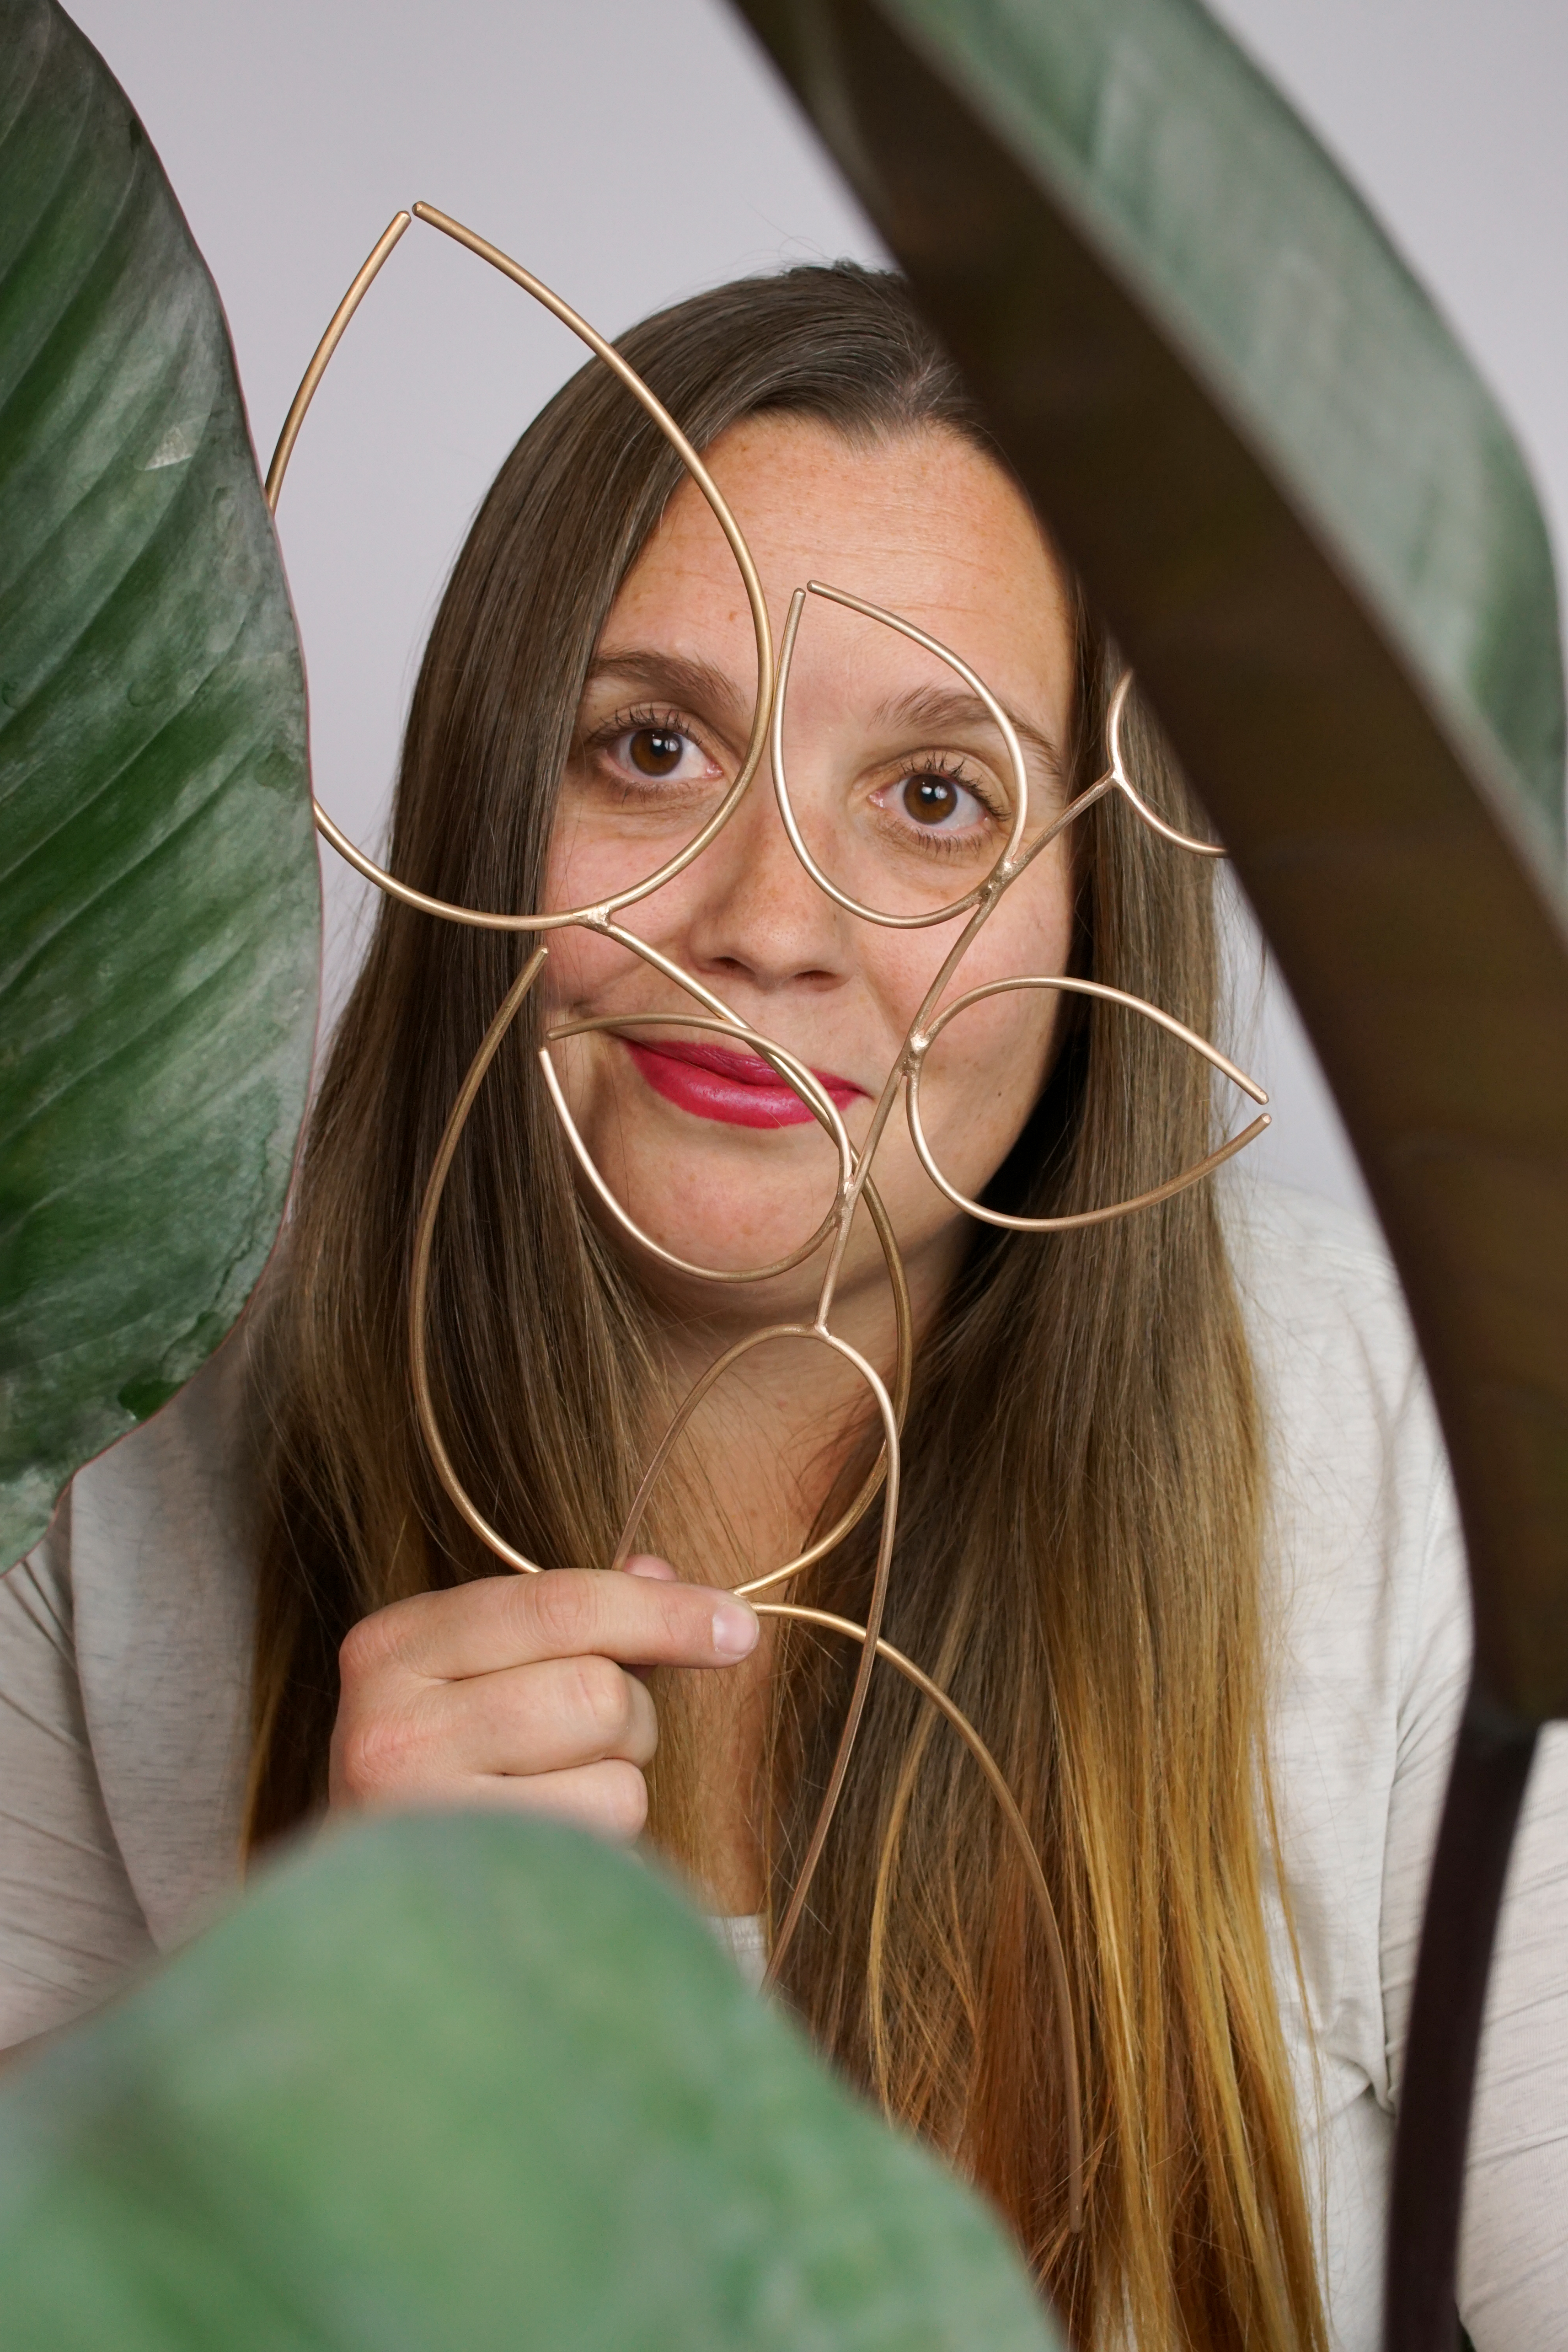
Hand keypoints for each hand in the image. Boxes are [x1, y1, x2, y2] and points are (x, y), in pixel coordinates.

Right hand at [328, 1556, 758, 1842]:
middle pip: (599, 1689)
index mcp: (393, 1646)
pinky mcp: (470, 1883)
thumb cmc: (445, 1777)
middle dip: (628, 1716)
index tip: (740, 1627)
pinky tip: (547, 1848)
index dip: (664, 1611)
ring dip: (616, 1781)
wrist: (367, 1924)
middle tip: (582, 1745)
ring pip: (613, 1769)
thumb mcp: (482, 1677)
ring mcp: (421, 1815)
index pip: (559, 1604)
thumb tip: (659, 1570)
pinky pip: (603, 1837)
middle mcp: (390, 1724)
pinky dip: (604, 1838)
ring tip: (553, 1797)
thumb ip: (569, 1619)